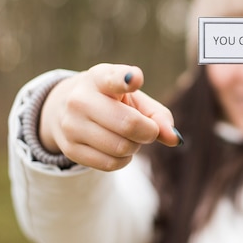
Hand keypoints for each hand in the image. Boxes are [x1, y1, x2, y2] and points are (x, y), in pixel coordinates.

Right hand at [39, 63, 180, 170]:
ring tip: (129, 137)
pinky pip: (110, 164)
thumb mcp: (135, 99)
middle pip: (128, 124)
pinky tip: (118, 148)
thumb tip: (175, 139)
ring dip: (135, 146)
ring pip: (120, 147)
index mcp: (99, 78)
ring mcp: (71, 125)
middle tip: (149, 130)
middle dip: (148, 132)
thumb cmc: (113, 102)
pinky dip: (123, 159)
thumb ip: (159, 116)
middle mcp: (80, 99)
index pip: (113, 79)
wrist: (67, 110)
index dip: (126, 80)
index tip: (134, 79)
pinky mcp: (70, 149)